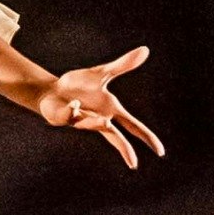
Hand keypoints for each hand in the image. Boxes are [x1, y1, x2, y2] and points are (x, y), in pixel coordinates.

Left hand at [35, 48, 162, 166]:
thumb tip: (145, 50)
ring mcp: (83, 121)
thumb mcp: (102, 73)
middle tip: (134, 164)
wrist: (53, 89)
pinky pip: (71, 115)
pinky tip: (73, 103)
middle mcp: (99, 119)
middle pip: (116, 138)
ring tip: (106, 121)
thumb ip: (122, 65)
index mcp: (111, 110)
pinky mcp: (66, 119)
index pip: (133, 126)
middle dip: (125, 149)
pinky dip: (73, 109)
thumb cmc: (78, 85)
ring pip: (93, 126)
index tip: (160, 152)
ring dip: (97, 124)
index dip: (147, 138)